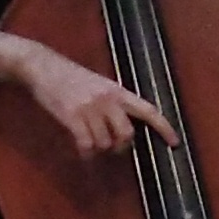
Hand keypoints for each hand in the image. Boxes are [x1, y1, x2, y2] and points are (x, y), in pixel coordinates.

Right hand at [14, 40, 175, 158]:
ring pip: (105, 142)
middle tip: (112, 147)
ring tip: (89, 142)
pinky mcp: (72, 116)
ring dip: (98, 148)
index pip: (148, 110)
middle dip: (121, 146)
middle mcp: (107, 99)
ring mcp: (90, 107)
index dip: (164, 127)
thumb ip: (113, 101)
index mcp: (117, 90)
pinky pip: (87, 144)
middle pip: (127, 134)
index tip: (175, 143)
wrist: (43, 66)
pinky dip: (86, 153)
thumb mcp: (98, 83)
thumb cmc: (70, 77)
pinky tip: (82, 150)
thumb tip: (126, 127)